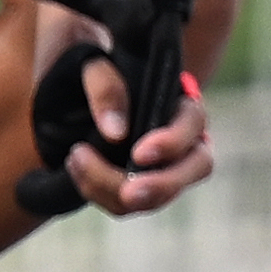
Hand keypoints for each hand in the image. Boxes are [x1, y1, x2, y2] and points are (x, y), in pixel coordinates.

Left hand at [47, 33, 212, 216]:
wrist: (75, 95)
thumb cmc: (94, 74)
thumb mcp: (94, 68)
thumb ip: (106, 88)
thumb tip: (116, 133)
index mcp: (182, 105)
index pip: (193, 123)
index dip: (172, 142)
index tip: (139, 153)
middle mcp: (184, 141)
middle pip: (195, 169)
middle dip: (162, 185)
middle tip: (128, 194)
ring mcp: (164, 169)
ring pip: (157, 196)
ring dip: (115, 190)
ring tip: (76, 161)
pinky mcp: (138, 187)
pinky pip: (126, 203)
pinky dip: (100, 192)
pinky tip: (76, 168)